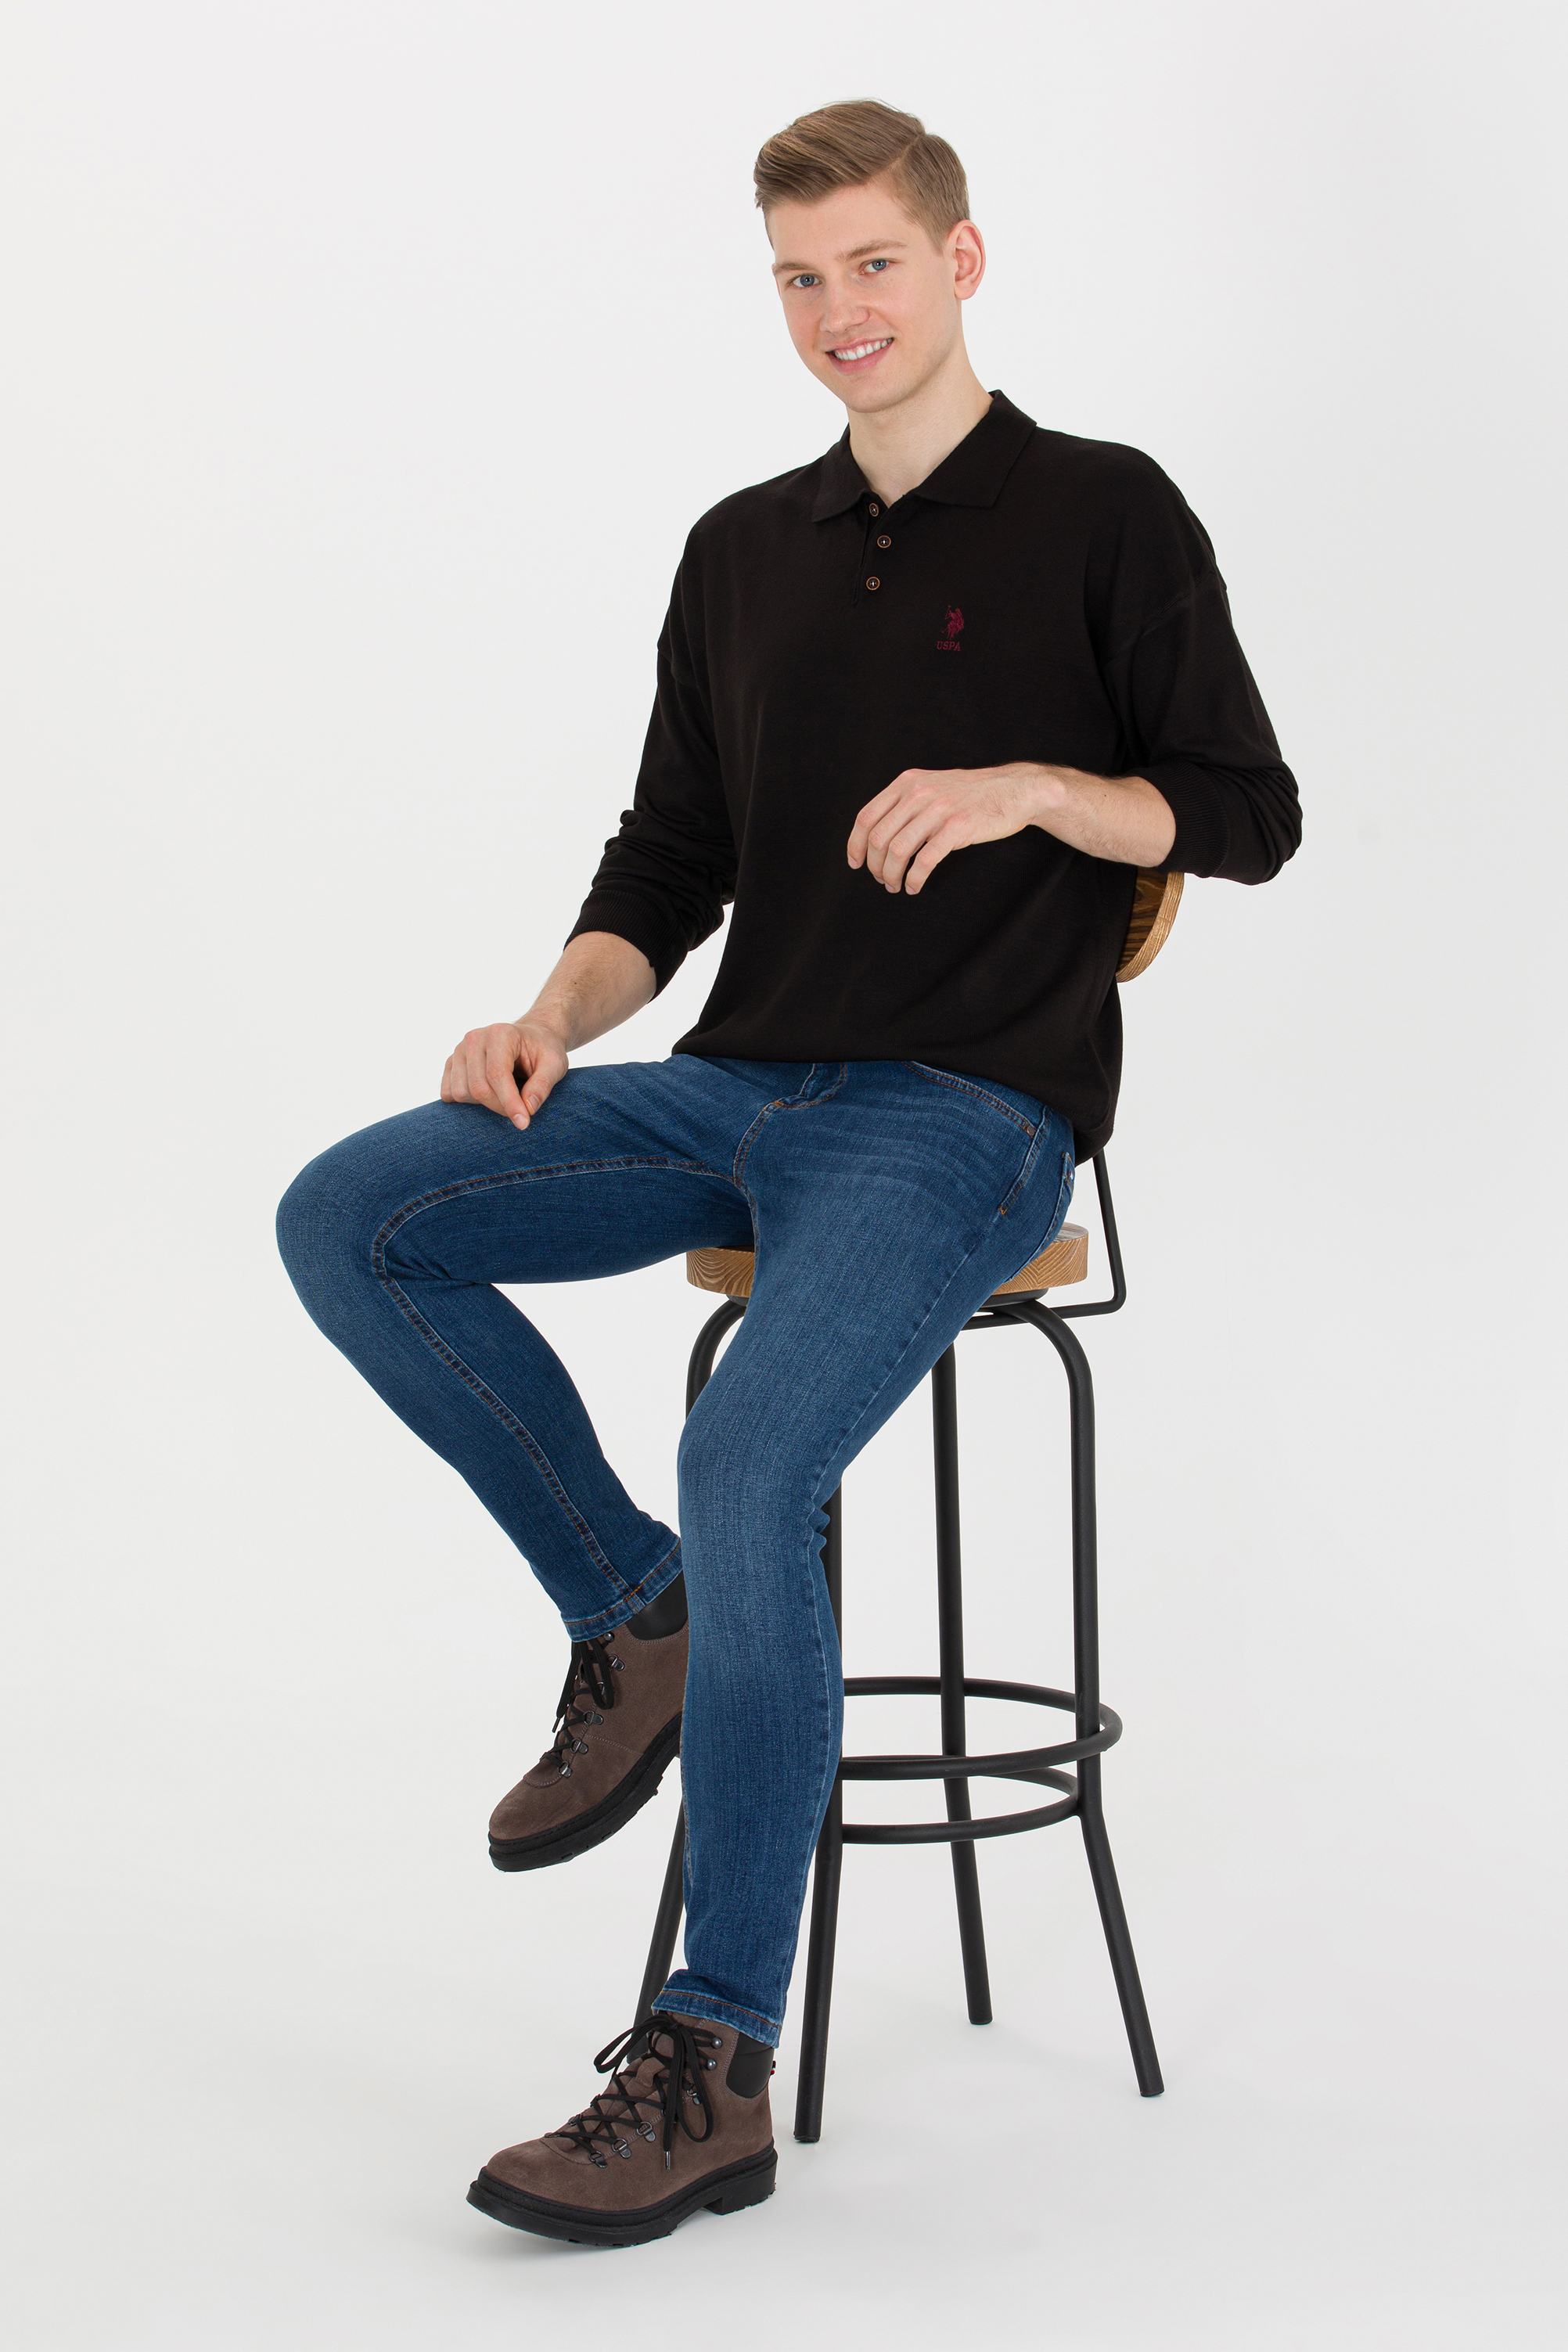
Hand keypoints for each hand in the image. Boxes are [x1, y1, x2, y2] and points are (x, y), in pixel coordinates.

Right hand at [441, 1020, 568, 1129]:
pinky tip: (487, 1094)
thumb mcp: (555, 1064)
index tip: (523, 1123)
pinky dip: (467, 1102)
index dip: (509, 1103)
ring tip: (504, 1095)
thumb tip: (528, 1108)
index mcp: (500, 1034)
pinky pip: (449, 1092)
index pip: (497, 1075)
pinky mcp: (451, 1062)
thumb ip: (543, 1085)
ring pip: (461, 1093)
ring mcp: (459, 1050)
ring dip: (483, 1105)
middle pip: (478, 1088)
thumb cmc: (544, 1050)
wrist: (531, 1038)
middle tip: (520, 1110)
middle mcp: (475, 1038)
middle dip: (500, 1107)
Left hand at [847, 763, 1047, 895]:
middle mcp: (918, 792)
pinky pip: (924, 860)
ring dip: (892, 875)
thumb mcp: (932, 786)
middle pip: (879, 838)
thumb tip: (877, 836)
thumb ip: (905, 803)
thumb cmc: (972, 794)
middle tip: (882, 880)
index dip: (855, 845)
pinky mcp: (957, 827)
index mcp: (907, 782)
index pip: (866, 817)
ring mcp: (938, 809)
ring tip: (896, 886)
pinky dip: (914, 878)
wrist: (1014, 789)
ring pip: (898, 850)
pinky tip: (914, 886)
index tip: (855, 864)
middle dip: (876, 866)